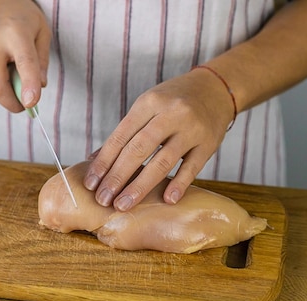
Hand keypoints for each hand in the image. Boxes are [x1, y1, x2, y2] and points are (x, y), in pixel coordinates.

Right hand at [0, 0, 51, 111]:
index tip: (31, 103)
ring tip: (14, 69)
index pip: (24, 63)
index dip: (28, 86)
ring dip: (7, 89)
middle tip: (25, 105)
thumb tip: (40, 86)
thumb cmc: (19, 16)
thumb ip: (42, 60)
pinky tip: (2, 64)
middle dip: (11, 103)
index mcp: (16, 32)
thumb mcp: (41, 31)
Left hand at [84, 68, 234, 210]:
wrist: (215, 88)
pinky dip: (179, 184)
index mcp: (148, 103)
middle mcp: (170, 114)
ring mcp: (191, 129)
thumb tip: (94, 160)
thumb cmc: (173, 101)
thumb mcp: (147, 106)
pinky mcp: (209, 143)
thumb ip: (125, 132)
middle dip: (117, 177)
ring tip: (124, 205)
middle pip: (138, 149)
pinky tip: (166, 200)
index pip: (121, 136)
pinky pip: (192, 167)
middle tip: (103, 199)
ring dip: (140, 186)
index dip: (104, 162)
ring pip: (162, 161)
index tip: (91, 184)